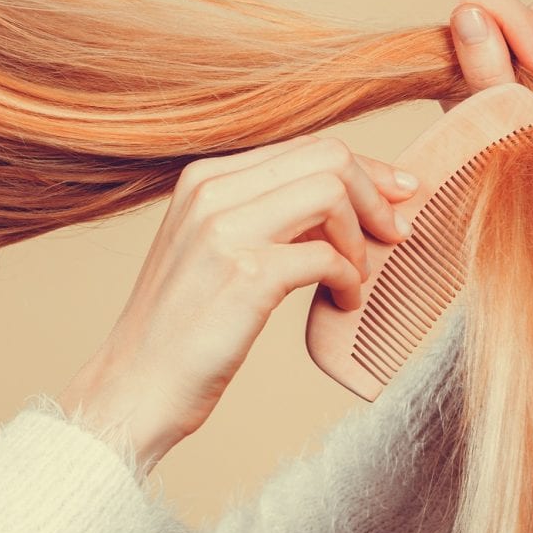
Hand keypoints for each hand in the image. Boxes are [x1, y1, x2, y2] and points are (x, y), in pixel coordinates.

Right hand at [57, 134, 417, 472]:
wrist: (136, 386)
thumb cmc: (182, 327)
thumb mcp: (211, 249)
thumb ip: (263, 214)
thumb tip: (344, 197)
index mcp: (203, 179)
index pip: (305, 147)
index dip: (364, 169)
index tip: (395, 197)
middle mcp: (210, 192)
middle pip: (327, 156)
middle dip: (376, 193)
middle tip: (394, 234)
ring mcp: (223, 229)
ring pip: (331, 190)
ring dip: (361, 236)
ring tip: (356, 276)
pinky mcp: (244, 275)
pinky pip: (327, 255)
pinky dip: (349, 280)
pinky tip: (342, 303)